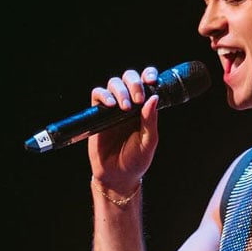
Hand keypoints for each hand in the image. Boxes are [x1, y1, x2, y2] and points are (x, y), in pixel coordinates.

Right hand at [87, 66, 159, 194]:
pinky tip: (111, 106)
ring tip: (124, 107)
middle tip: (138, 99)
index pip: (147, 83)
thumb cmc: (136, 160)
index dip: (148, 75)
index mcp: (144, 108)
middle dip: (134, 83)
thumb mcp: (148, 142)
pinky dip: (104, 95)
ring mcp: (112, 108)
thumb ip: (151, 120)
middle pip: (129, 78)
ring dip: (120, 90)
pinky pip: (97, 95)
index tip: (151, 80)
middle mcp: (129, 104)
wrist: (117, 176)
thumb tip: (154, 98)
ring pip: (113, 83)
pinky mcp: (98, 114)